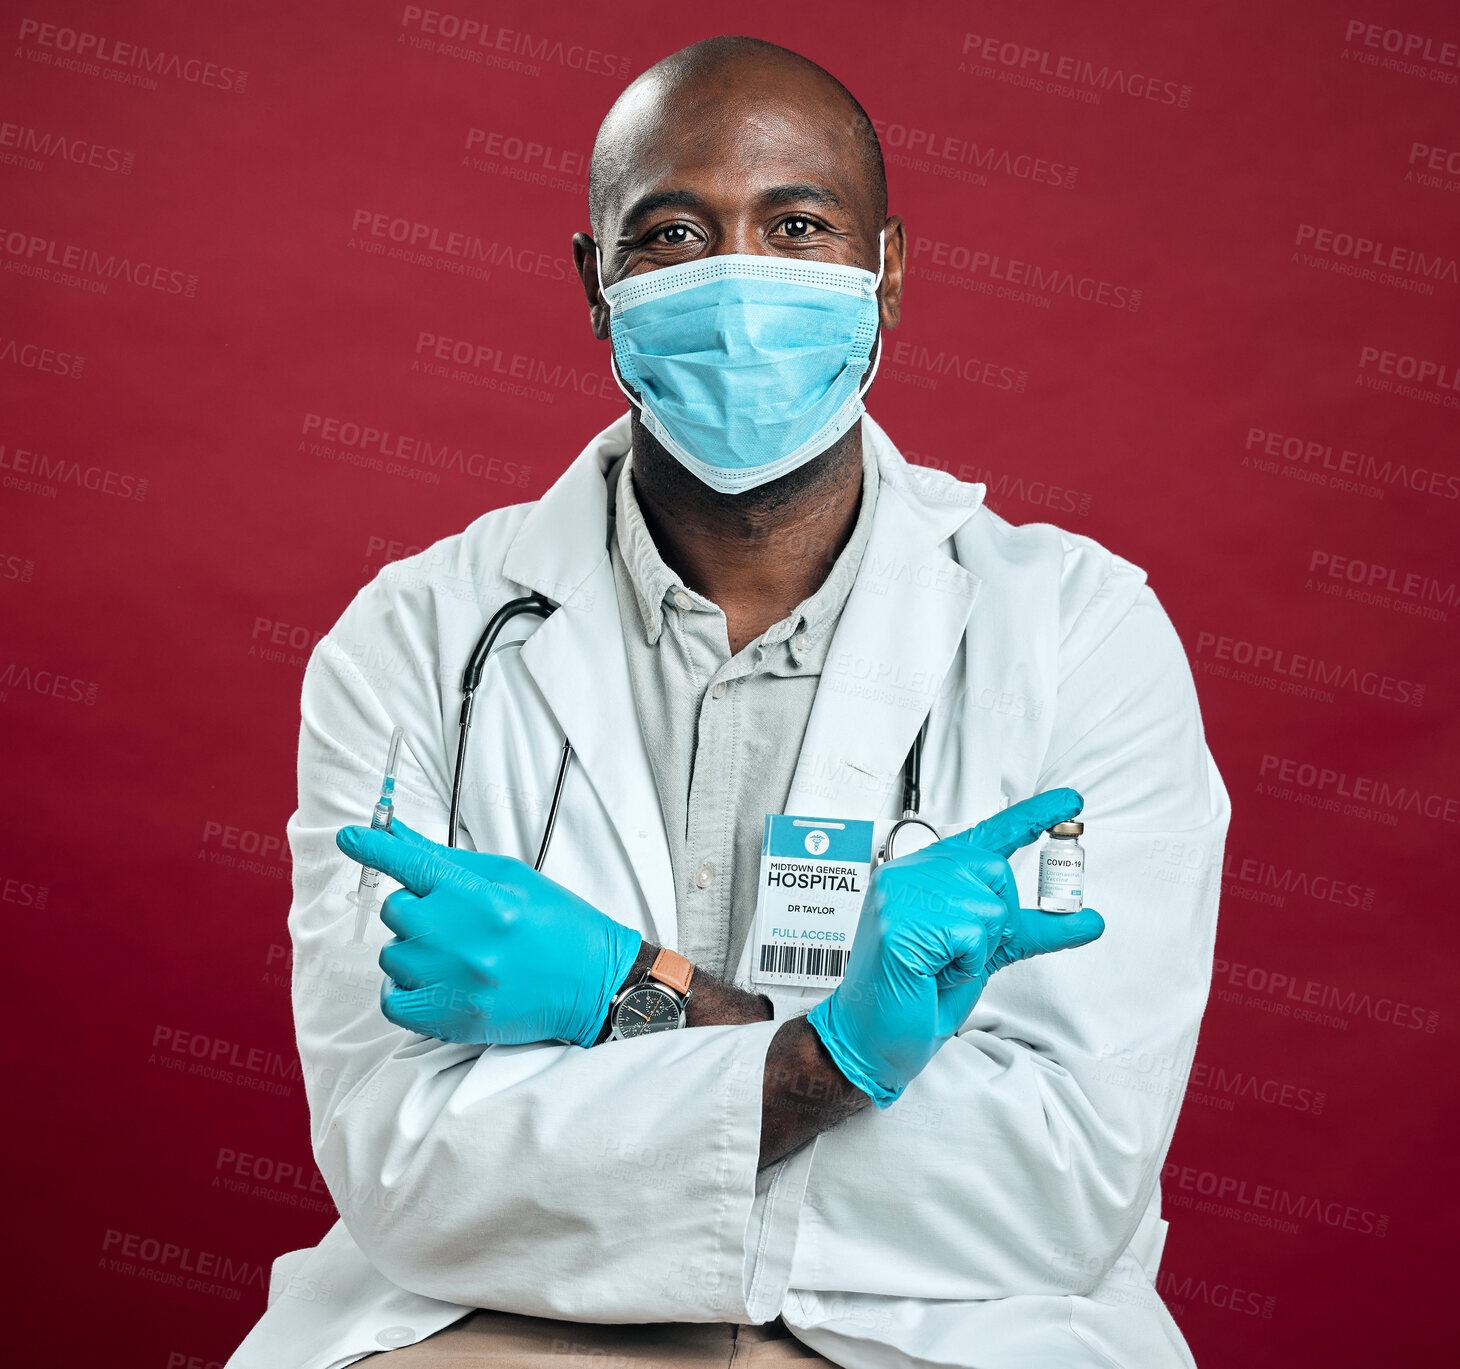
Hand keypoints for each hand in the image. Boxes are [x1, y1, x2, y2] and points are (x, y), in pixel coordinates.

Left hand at [335, 819, 642, 1047]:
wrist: (593, 982)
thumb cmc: (557, 924)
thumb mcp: (511, 878)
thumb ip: (451, 861)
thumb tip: (400, 837)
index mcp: (480, 897)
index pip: (411, 865)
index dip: (375, 847)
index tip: (350, 838)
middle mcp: (462, 938)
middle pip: (397, 910)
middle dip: (416, 908)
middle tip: (450, 916)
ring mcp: (455, 982)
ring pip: (392, 955)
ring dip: (412, 948)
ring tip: (452, 951)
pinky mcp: (452, 1019)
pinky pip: (392, 1001)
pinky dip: (402, 989)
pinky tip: (430, 979)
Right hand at [806, 789, 1104, 1106]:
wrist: (872, 1036)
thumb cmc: (918, 994)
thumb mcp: (981, 953)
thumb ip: (1025, 928)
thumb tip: (1086, 919)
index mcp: (925, 873)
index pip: (986, 834)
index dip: (1033, 816)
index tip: (1071, 800)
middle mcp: (910, 873)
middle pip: (996, 870)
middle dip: (996, 919)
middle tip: (958, 953)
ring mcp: (902, 893)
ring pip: (990, 907)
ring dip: (978, 949)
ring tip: (938, 965)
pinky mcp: (904, 920)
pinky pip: (975, 935)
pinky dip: (966, 963)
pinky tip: (933, 970)